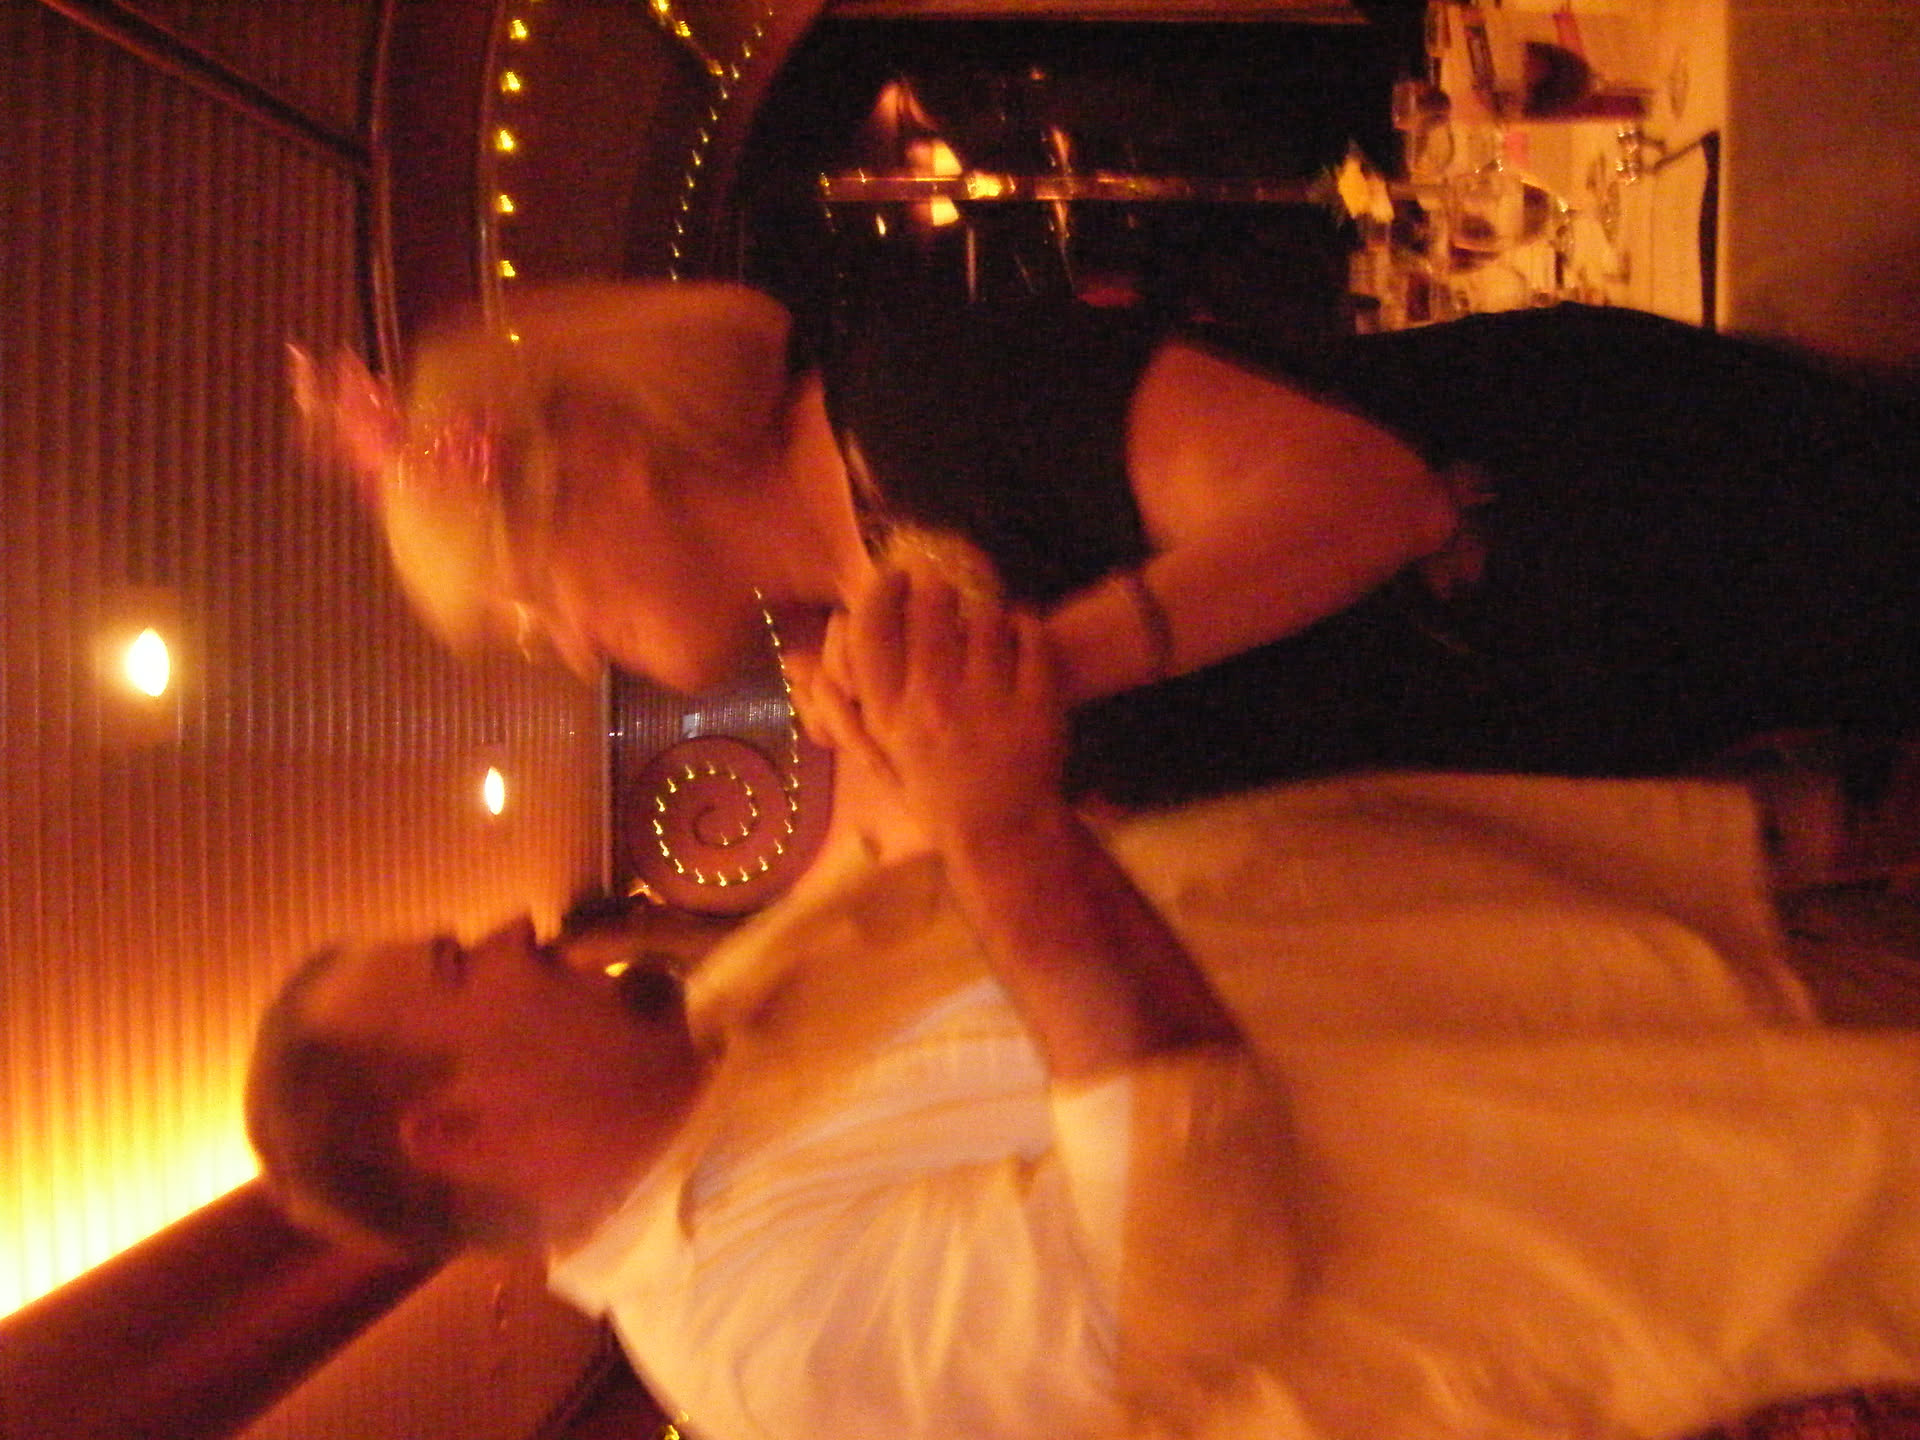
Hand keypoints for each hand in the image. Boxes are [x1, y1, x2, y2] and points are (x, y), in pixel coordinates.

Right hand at [818, 566, 1066, 845]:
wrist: (1001, 832)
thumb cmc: (931, 791)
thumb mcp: (878, 753)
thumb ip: (839, 706)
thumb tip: (794, 659)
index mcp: (887, 714)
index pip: (871, 627)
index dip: (881, 591)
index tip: (893, 578)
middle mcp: (932, 704)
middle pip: (930, 607)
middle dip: (935, 588)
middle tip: (940, 587)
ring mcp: (988, 703)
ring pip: (984, 617)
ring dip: (983, 609)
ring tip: (983, 618)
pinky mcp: (1036, 706)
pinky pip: (1031, 637)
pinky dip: (1025, 626)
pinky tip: (1019, 633)